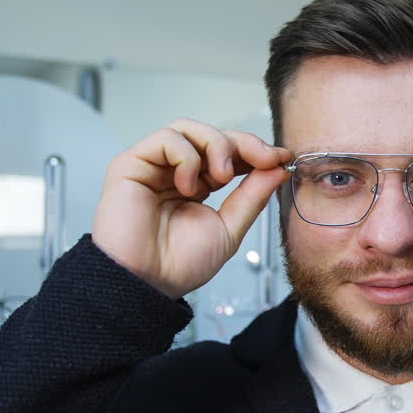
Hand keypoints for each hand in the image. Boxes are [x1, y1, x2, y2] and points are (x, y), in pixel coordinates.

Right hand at [91, 119, 291, 299]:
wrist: (148, 283)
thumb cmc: (179, 265)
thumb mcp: (229, 228)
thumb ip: (252, 196)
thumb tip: (278, 168)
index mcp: (199, 185)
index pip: (229, 153)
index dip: (256, 151)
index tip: (281, 158)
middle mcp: (175, 172)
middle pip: (213, 135)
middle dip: (244, 144)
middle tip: (264, 159)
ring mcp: (154, 166)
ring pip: (190, 129)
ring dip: (216, 146)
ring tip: (223, 176)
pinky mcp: (132, 164)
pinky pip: (167, 138)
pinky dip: (187, 156)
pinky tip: (189, 185)